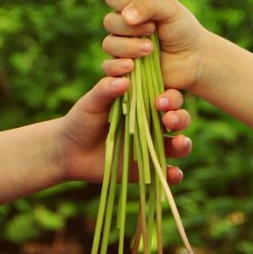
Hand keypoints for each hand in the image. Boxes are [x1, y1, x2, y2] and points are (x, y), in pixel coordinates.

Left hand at [57, 76, 191, 184]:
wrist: (68, 150)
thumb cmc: (82, 118)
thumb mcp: (92, 102)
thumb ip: (106, 89)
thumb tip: (125, 79)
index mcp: (144, 103)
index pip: (167, 97)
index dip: (170, 98)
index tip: (160, 101)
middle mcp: (152, 124)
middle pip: (178, 119)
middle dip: (180, 118)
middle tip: (169, 120)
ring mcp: (151, 147)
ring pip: (178, 145)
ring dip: (183, 144)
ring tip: (180, 143)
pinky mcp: (146, 169)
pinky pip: (166, 173)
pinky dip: (173, 174)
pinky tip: (173, 173)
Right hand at [100, 0, 207, 93]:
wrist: (194, 60)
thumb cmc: (183, 30)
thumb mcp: (171, 9)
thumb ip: (149, 4)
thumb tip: (126, 16)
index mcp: (133, 6)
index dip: (121, 1)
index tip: (140, 11)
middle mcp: (124, 25)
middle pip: (109, 22)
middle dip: (130, 28)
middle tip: (153, 32)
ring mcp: (122, 46)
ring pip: (108, 44)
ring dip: (128, 47)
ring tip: (150, 51)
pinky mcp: (124, 67)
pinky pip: (107, 67)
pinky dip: (117, 66)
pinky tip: (132, 67)